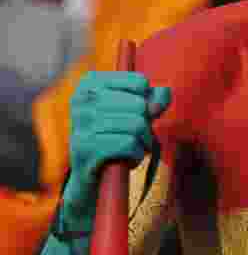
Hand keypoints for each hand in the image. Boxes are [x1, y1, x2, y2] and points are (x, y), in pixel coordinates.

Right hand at [62, 72, 170, 229]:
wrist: (91, 173)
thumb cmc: (118, 134)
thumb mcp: (138, 111)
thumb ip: (155, 98)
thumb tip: (161, 98)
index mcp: (91, 81)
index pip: (140, 82)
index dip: (148, 101)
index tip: (134, 113)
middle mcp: (81, 98)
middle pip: (140, 105)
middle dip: (146, 125)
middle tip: (134, 136)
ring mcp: (79, 122)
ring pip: (137, 125)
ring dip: (143, 142)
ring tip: (131, 148)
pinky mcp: (84, 147)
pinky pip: (129, 145)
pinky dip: (136, 155)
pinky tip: (125, 159)